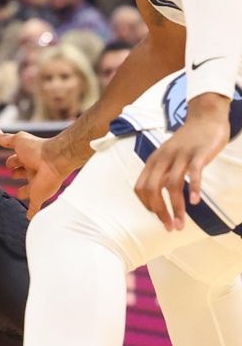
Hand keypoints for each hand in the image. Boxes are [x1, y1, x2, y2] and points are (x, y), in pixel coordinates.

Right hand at [0, 127, 71, 218]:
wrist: (54, 159)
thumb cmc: (36, 148)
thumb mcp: (18, 141)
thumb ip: (5, 138)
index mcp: (26, 159)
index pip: (15, 161)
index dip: (11, 162)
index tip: (10, 163)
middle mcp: (31, 171)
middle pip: (22, 174)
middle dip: (17, 174)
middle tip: (14, 176)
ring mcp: (35, 185)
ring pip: (28, 191)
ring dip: (24, 193)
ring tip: (20, 196)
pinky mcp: (39, 197)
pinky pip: (34, 207)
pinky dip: (31, 213)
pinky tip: (29, 218)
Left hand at [135, 93, 229, 230]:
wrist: (205, 117)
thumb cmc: (187, 141)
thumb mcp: (168, 156)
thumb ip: (162, 173)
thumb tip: (158, 196)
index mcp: (154, 161)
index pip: (141, 187)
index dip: (147, 205)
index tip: (158, 218)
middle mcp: (163, 158)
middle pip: (153, 188)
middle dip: (160, 211)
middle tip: (170, 228)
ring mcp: (180, 155)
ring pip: (173, 185)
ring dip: (176, 207)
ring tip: (181, 224)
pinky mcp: (198, 154)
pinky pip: (193, 172)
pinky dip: (193, 188)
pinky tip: (195, 202)